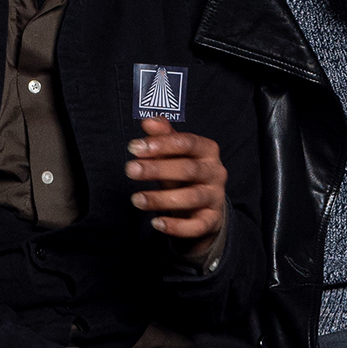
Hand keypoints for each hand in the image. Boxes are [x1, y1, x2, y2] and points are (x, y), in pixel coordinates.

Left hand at [125, 118, 226, 261]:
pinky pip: (195, 226)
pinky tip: (156, 223)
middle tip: (130, 170)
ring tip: (136, 199)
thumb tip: (148, 121)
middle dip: (157, 169)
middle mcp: (216, 173)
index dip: (161, 144)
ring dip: (161, 199)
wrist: (206, 205)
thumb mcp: (175, 154)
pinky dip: (176, 226)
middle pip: (188, 169)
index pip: (187, 143)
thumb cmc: (186, 174)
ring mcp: (215, 197)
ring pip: (191, 198)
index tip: (135, 147)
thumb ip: (163, 137)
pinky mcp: (211, 221)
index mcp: (208, 151)